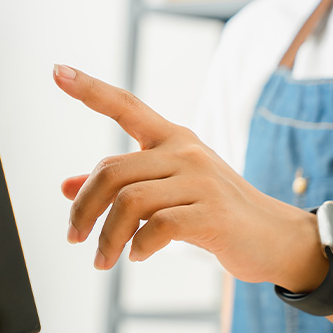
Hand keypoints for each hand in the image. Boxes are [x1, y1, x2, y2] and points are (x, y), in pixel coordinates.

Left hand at [53, 64, 327, 292]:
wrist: (275, 238)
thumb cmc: (218, 215)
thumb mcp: (170, 195)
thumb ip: (124, 188)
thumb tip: (67, 187)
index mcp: (175, 141)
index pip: (127, 106)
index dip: (91, 90)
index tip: (57, 71)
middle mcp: (186, 153)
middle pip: (112, 171)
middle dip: (84, 209)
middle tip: (74, 238)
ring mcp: (202, 181)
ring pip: (130, 201)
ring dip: (107, 237)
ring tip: (102, 260)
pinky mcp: (213, 214)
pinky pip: (159, 226)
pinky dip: (139, 246)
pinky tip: (137, 256)